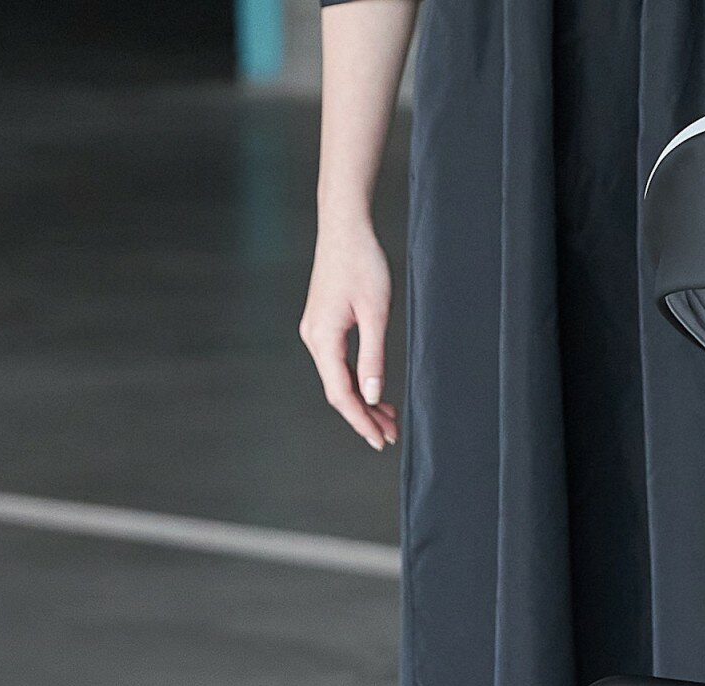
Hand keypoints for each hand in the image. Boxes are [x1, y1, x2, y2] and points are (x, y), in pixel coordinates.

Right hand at [300, 220, 398, 450]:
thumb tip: (372, 395)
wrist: (345, 226)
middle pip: (337, 391)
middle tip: (391, 434)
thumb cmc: (362, 262)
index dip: (362, 421)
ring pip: (338, 378)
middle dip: (364, 416)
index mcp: (323, 339)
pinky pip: (337, 363)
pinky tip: (373, 390)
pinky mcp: (323, 323)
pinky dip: (356, 381)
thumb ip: (373, 358)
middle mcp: (313, 338)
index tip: (381, 440)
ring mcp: (316, 331)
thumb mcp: (375, 314)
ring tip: (388, 416)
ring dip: (362, 400)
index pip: (341, 394)